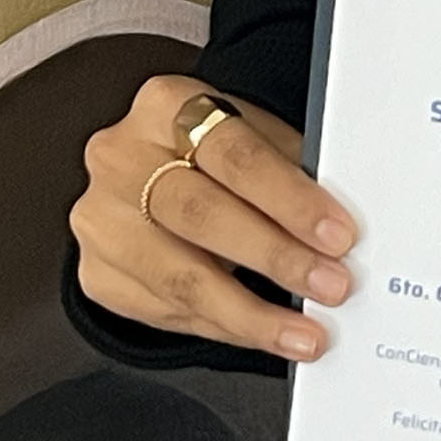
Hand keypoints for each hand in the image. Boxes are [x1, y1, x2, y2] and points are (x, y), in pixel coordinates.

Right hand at [72, 75, 353, 359]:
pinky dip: (223, 328)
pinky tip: (261, 333)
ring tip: (304, 335)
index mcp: (164, 106)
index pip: (234, 154)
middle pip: (202, 215)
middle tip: (330, 286)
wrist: (145, 177)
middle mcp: (120, 159)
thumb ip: (290, 170)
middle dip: (275, 257)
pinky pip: (166, 312)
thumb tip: (342, 228)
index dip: (290, 198)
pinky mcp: (97, 273)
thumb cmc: (212, 158)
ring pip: (180, 278)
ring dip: (252, 314)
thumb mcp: (251, 137)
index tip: (338, 235)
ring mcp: (101, 220)